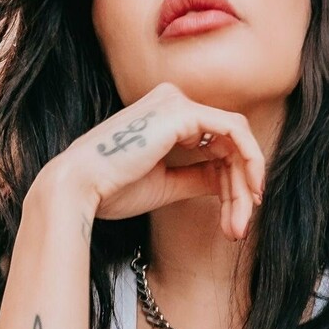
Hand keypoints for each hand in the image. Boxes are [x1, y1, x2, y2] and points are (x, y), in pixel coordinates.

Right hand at [41, 82, 265, 239]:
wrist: (80, 188)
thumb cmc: (112, 189)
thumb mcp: (167, 184)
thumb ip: (197, 177)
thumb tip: (226, 183)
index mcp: (165, 117)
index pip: (214, 143)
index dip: (232, 181)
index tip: (237, 216)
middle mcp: (173, 102)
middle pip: (228, 142)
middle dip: (241, 187)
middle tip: (240, 226)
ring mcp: (177, 103)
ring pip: (235, 139)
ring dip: (244, 182)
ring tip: (239, 221)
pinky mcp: (182, 112)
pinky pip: (233, 131)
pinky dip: (248, 160)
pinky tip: (248, 191)